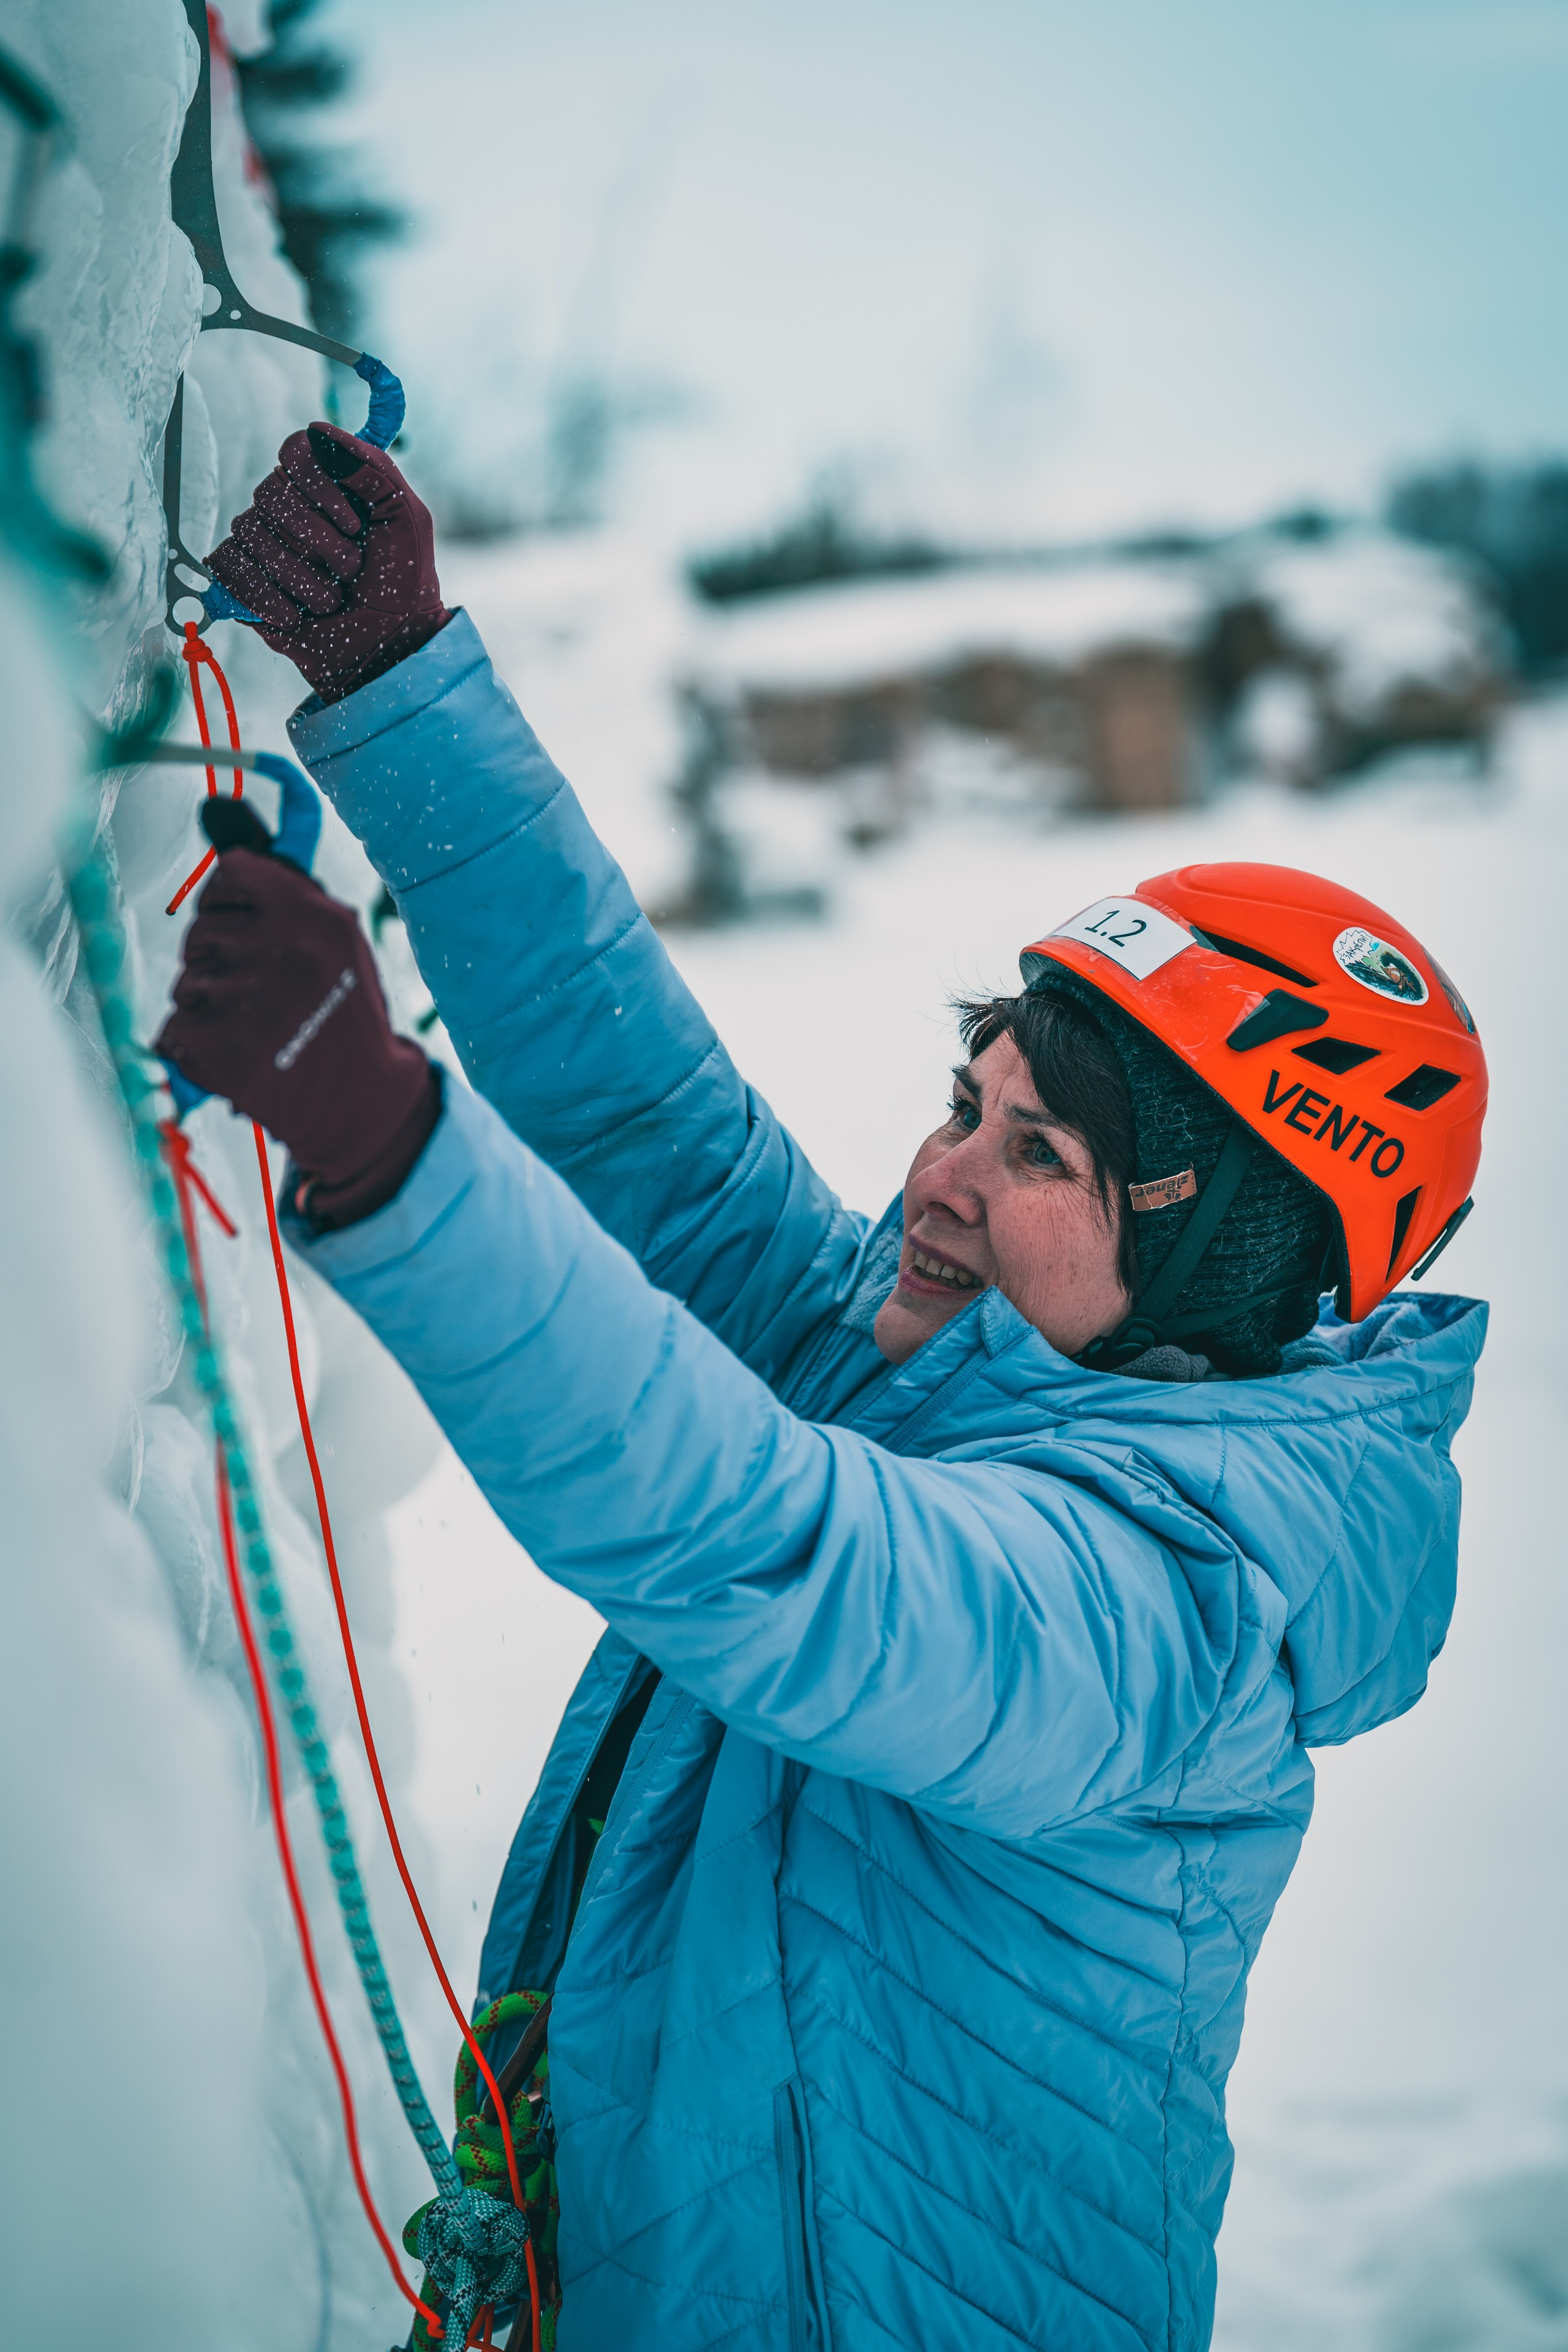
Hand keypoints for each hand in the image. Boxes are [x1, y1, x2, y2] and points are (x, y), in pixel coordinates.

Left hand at [156, 810, 439, 1227]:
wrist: (363, 1102)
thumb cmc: (343, 1010)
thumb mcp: (330, 931)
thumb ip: (273, 874)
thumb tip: (214, 803)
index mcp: (314, 914)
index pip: (228, 874)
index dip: (232, 907)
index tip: (256, 936)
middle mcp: (282, 953)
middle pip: (199, 933)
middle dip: (218, 962)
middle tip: (263, 994)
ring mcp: (249, 1007)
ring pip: (185, 985)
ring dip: (208, 1009)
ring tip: (258, 1029)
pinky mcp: (221, 1055)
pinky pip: (172, 1033)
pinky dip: (195, 1049)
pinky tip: (238, 1057)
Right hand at [206, 424, 447, 703]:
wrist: (386, 647)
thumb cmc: (402, 585)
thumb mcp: (407, 519)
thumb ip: (374, 468)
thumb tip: (320, 430)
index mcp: (329, 486)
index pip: (296, 451)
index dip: (318, 484)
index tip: (353, 524)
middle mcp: (291, 508)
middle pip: (271, 493)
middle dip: (317, 541)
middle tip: (349, 570)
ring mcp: (264, 543)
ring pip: (250, 531)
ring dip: (300, 576)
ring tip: (330, 600)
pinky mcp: (244, 580)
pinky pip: (228, 566)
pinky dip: (265, 595)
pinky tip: (295, 615)